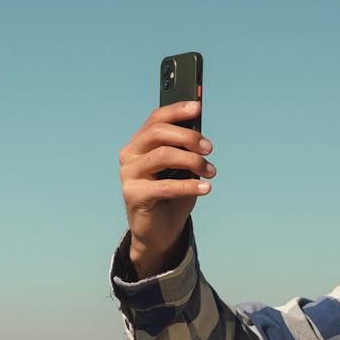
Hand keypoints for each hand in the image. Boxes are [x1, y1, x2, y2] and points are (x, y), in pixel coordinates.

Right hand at [119, 100, 214, 277]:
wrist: (160, 232)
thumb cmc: (172, 197)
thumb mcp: (183, 170)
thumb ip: (186, 151)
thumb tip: (200, 135)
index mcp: (140, 144)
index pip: (156, 119)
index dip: (176, 110)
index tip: (198, 107)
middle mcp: (130, 155)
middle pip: (158, 133)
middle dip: (188, 137)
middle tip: (209, 149)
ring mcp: (128, 174)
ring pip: (162, 155)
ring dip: (192, 161)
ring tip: (210, 171)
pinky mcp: (133, 195)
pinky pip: (164, 186)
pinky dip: (189, 185)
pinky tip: (206, 188)